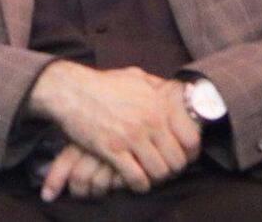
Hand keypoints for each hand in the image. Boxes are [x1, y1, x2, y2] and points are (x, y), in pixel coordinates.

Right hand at [26, 62, 199, 192]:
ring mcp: (131, 136)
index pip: (192, 139)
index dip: (189, 153)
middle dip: (171, 168)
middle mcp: (149, 120)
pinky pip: (136, 177)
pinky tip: (135, 181)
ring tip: (148, 175)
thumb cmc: (101, 84)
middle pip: (176, 161)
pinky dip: (138, 184)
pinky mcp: (112, 149)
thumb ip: (157, 85)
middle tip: (163, 168)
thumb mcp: (134, 76)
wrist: (70, 90)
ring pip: (159, 171)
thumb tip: (174, 91)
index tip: (182, 157)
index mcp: (158, 104)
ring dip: (155, 178)